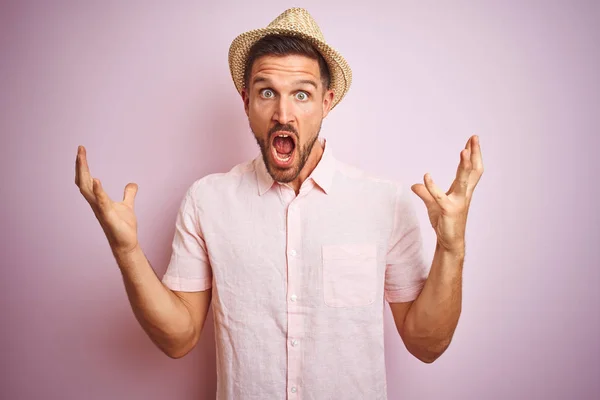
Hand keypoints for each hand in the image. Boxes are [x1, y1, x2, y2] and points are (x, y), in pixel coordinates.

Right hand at [75, 145, 138, 254]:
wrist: (126, 243)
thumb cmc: (123, 226)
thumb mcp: (127, 205)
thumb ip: (128, 194)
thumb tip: (132, 184)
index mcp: (98, 199)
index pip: (87, 179)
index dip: (83, 166)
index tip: (81, 151)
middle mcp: (95, 203)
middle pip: (83, 181)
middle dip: (80, 165)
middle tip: (80, 149)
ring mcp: (100, 209)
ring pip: (87, 189)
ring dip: (84, 173)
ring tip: (81, 158)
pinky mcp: (108, 216)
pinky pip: (100, 201)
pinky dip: (98, 190)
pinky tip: (97, 180)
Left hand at [411, 135, 483, 253]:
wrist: (449, 241)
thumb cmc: (445, 222)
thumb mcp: (433, 204)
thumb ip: (425, 193)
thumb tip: (415, 185)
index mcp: (463, 190)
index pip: (471, 169)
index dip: (474, 154)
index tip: (473, 140)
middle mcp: (463, 194)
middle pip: (472, 171)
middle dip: (474, 153)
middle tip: (475, 138)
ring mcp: (457, 202)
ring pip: (462, 181)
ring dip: (464, 165)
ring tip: (463, 151)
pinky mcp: (448, 211)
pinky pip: (439, 197)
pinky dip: (432, 186)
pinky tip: (426, 176)